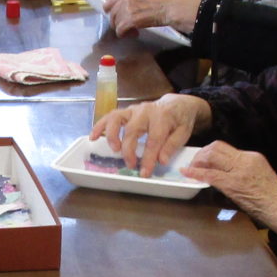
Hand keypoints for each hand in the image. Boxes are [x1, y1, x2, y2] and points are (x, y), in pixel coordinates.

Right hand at [92, 93, 209, 173]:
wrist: (176, 104)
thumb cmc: (179, 120)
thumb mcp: (183, 132)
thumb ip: (172, 145)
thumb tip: (160, 160)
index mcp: (162, 116)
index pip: (154, 139)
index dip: (148, 158)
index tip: (145, 172)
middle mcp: (145, 111)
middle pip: (132, 130)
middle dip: (129, 149)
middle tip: (130, 165)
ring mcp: (133, 110)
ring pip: (117, 118)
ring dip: (111, 134)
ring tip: (113, 150)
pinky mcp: (126, 111)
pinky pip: (110, 116)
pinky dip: (100, 126)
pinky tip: (93, 137)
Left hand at [102, 0, 200, 35]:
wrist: (172, 6)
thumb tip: (121, 4)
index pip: (109, 0)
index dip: (111, 9)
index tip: (114, 15)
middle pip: (110, 12)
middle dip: (115, 20)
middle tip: (123, 24)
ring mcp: (127, 8)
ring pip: (114, 22)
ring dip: (121, 28)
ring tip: (130, 29)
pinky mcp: (131, 20)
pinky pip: (120, 30)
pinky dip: (124, 34)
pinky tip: (133, 33)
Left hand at [183, 141, 276, 240]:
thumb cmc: (272, 198)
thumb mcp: (258, 176)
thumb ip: (242, 171)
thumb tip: (224, 173)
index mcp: (252, 156)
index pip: (225, 147)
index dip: (209, 152)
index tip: (202, 160)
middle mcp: (245, 159)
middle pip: (216, 148)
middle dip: (200, 154)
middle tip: (193, 164)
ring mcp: (239, 170)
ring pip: (211, 157)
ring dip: (197, 162)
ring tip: (190, 169)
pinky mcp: (233, 184)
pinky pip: (210, 175)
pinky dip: (196, 173)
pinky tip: (187, 174)